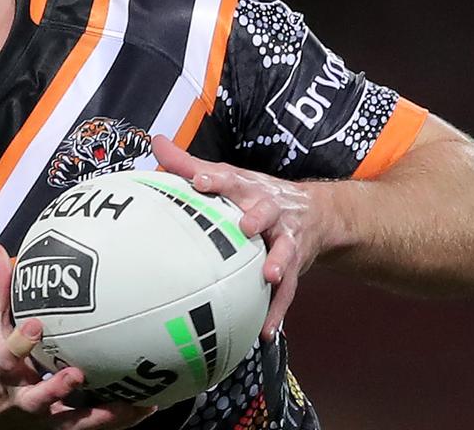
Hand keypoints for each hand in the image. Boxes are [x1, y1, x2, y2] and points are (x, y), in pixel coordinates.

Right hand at [0, 243, 155, 429]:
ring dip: (103, 414)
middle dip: (56, 388)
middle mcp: (22, 399)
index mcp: (3, 371)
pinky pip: (92, 426)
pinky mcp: (60, 428)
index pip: (7, 355)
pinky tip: (147, 406)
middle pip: (37, 398)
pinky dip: (120, 419)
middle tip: (78, 373)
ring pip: (73, 421)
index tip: (35, 325)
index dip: (20, 342)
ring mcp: (43, 418)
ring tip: (136, 402)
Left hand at [151, 136, 326, 341]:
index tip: (199, 181)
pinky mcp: (294, 264)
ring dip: (279, 262)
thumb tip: (157, 143)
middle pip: (267, 209)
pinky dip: (277, 310)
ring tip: (270, 276)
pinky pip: (288, 291)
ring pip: (285, 249)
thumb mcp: (228, 176)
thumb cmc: (257, 195)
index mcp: (249, 187)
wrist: (316, 214)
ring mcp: (286, 238)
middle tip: (246, 226)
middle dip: (258, 217)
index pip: (231, 178)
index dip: (216, 178)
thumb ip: (189, 164)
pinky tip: (266, 331)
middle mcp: (271, 209)